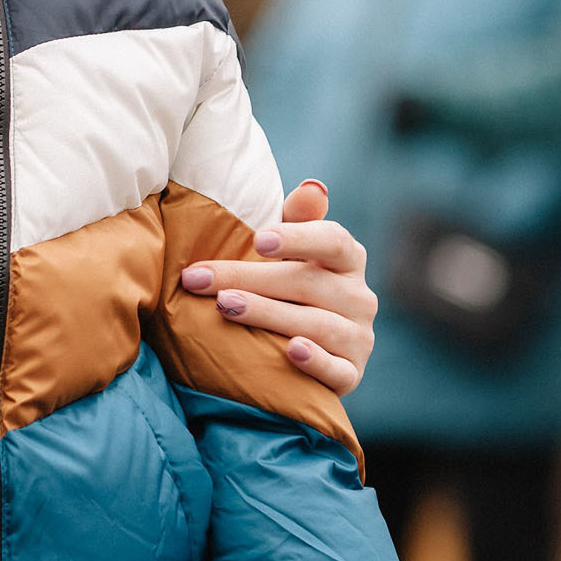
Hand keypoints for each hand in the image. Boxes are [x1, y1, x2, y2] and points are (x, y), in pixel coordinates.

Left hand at [181, 180, 377, 393]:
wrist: (301, 354)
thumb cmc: (288, 287)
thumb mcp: (290, 251)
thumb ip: (298, 219)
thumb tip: (312, 187)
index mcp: (346, 260)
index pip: (333, 240)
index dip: (298, 237)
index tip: (258, 239)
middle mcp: (359, 297)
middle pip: (307, 283)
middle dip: (250, 278)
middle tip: (200, 279)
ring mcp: (358, 337)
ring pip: (316, 324)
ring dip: (268, 314)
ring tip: (225, 306)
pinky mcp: (351, 374)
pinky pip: (337, 369)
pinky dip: (316, 361)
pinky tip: (292, 351)